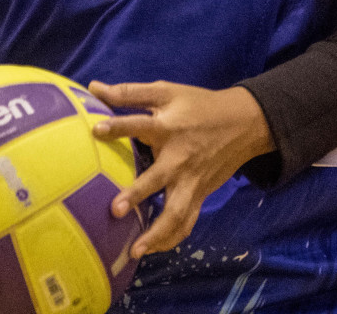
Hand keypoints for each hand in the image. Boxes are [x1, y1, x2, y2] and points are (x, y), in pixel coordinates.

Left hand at [89, 80, 273, 258]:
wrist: (243, 123)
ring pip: (176, 212)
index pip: (138, 125)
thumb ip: (130, 93)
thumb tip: (93, 87)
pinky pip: (187, 222)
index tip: (96, 131)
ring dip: (156, 233)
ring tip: (135, 250)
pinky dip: (172, 238)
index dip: (118, 127)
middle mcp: (178, 157)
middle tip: (115, 210)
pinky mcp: (200, 194)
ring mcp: (191, 180)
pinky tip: (153, 249)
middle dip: (137, 194)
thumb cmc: (199, 105)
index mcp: (168, 128)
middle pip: (157, 179)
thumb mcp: (167, 92)